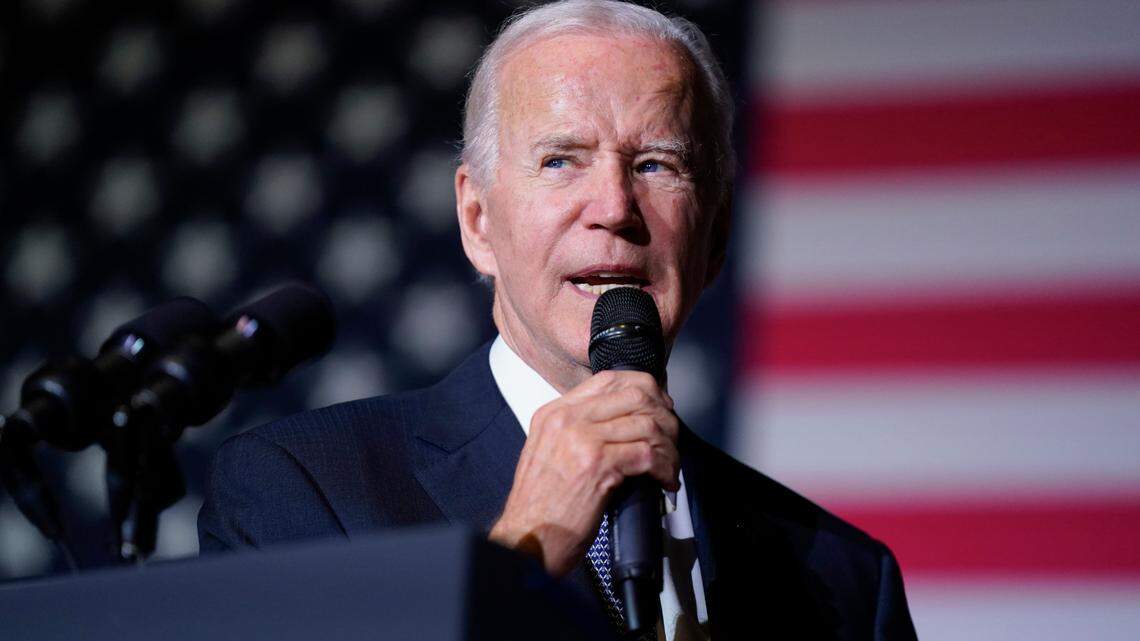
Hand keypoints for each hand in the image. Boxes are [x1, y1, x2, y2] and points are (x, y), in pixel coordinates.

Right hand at [488, 370, 679, 575]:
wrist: (527, 539)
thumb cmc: (540, 506)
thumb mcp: (549, 453)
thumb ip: (578, 431)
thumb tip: (622, 423)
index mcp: (555, 413)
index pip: (608, 379)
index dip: (644, 389)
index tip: (659, 407)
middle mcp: (567, 420)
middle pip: (634, 395)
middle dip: (664, 416)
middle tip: (671, 437)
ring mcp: (582, 440)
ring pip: (647, 424)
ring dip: (669, 446)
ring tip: (670, 464)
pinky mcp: (598, 465)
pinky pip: (648, 454)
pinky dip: (665, 467)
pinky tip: (665, 480)